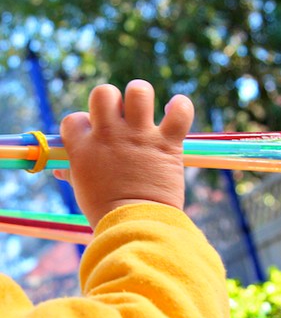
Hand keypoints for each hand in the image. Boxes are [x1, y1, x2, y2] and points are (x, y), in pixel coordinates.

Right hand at [54, 79, 193, 228]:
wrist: (135, 226)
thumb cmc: (107, 213)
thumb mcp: (82, 190)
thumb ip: (74, 173)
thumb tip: (62, 171)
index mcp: (83, 147)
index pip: (74, 118)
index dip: (84, 123)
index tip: (94, 135)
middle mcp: (109, 135)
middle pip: (104, 93)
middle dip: (113, 99)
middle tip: (123, 117)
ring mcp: (138, 136)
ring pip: (139, 91)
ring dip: (142, 95)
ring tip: (146, 109)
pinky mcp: (166, 143)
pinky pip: (179, 111)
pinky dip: (181, 106)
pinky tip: (176, 110)